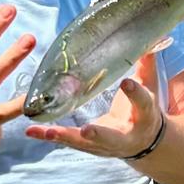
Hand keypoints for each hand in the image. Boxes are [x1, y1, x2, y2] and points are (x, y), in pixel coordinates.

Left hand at [24, 52, 162, 159]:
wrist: (144, 143)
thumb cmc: (144, 109)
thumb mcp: (150, 87)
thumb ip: (146, 64)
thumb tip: (151, 36)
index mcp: (144, 117)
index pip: (142, 104)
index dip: (136, 93)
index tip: (126, 82)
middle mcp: (124, 136)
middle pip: (111, 136)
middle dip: (97, 134)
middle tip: (86, 130)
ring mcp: (105, 145)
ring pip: (84, 143)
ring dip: (63, 137)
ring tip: (45, 131)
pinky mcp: (89, 146)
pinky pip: (69, 141)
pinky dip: (49, 136)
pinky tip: (32, 131)